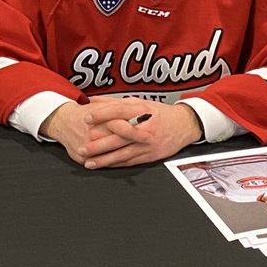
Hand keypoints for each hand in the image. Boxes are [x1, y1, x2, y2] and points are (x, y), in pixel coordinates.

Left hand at [44, 98, 201, 168]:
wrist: (184, 126)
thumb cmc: (160, 114)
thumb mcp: (140, 103)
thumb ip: (116, 102)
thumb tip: (94, 100)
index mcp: (143, 111)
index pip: (120, 111)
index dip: (102, 114)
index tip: (86, 118)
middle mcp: (145, 129)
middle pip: (119, 136)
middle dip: (99, 144)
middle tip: (82, 147)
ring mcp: (147, 144)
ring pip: (123, 153)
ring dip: (104, 159)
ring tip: (88, 162)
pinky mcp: (149, 156)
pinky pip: (129, 161)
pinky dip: (115, 164)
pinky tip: (103, 166)